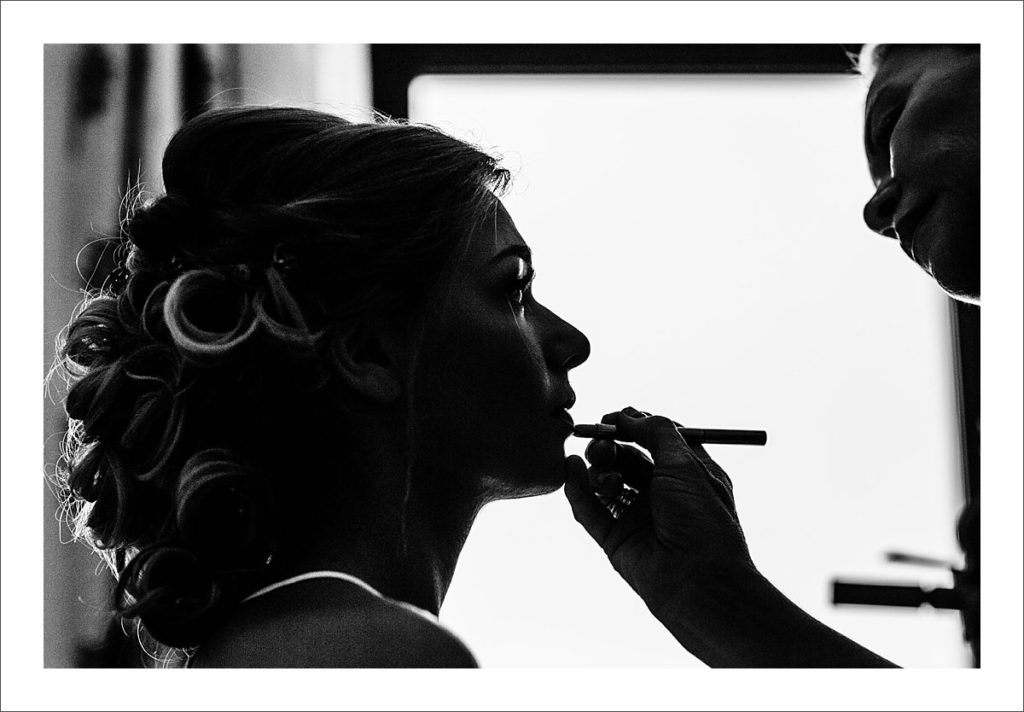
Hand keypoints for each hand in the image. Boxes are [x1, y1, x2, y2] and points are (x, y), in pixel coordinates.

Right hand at [564, 406, 754, 615]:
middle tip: (599, 440)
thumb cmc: (703, 521)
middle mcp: (663, 494)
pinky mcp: (615, 539)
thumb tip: (628, 415)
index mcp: (688, 474)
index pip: (656, 440)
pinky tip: (571, 468)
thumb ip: (656, 431)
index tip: (614, 418)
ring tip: (605, 473)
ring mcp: (638, 517)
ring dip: (599, 467)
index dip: (634, 426)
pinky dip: (577, 488)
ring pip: (606, 480)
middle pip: (627, 457)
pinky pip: (590, 509)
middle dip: (610, 445)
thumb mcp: (685, 463)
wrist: (699, 582)